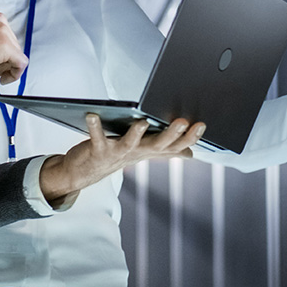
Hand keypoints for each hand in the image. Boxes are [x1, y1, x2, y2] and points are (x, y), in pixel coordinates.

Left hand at [37, 114, 206, 204]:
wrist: (85, 172)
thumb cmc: (117, 156)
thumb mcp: (144, 152)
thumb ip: (166, 150)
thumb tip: (190, 153)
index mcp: (149, 150)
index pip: (175, 145)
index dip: (189, 137)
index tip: (201, 124)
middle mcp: (137, 152)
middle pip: (158, 145)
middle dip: (171, 134)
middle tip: (182, 121)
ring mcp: (118, 152)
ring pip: (130, 144)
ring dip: (136, 134)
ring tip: (142, 121)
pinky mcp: (98, 150)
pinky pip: (97, 137)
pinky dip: (94, 126)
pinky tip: (92, 115)